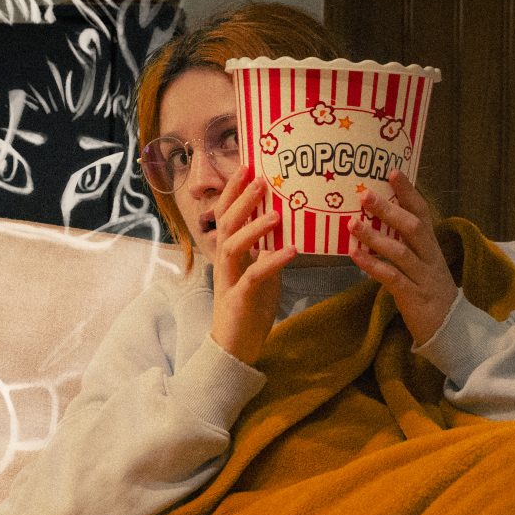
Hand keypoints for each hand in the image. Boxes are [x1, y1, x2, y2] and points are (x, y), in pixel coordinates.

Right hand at [207, 163, 297, 364]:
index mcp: (228, 255)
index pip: (226, 215)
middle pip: (226, 224)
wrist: (235, 348)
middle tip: (260, 178)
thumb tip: (284, 225)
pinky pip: (253, 277)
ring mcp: (229, 281)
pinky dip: (272, 262)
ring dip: (253, 227)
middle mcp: (224, 263)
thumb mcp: (259, 273)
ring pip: (232, 246)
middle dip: (241, 199)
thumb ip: (264, 250)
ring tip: (275, 214)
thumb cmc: (248, 309)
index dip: (234, 191)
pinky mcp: (239, 300)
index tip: (247, 166)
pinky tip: (290, 251)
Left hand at [351, 169, 459, 343]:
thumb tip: (377, 219)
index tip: (392, 172)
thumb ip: (406, 242)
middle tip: (365, 194)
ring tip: (352, 223)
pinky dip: (373, 266)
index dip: (408, 192)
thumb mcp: (423, 262)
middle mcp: (429, 257)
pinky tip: (356, 256)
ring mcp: (423, 277)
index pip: (422, 212)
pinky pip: (392, 278)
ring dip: (376, 237)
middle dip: (389, 210)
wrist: (449, 328)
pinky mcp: (414, 296)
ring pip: (401, 252)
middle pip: (412, 228)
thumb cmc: (429, 290)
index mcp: (431, 246)